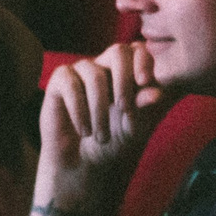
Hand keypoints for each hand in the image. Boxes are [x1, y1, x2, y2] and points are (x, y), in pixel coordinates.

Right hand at [33, 44, 167, 208]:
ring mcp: (82, 71)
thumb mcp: (135, 128)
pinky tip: (84, 131)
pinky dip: (79, 111)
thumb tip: (155, 93)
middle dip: (124, 81)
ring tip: (103, 138)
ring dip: (100, 110)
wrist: (83, 164)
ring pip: (95, 75)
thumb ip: (144, 109)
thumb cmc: (114, 143)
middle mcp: (106, 66)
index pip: (139, 51)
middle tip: (125, 109)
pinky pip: (70, 85)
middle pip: (118, 52)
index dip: (144, 62)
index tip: (145, 82)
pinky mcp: (60, 81)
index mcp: (130, 71)